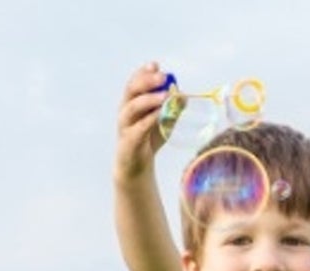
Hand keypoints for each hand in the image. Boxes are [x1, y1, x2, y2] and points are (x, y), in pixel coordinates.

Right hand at [115, 61, 171, 181]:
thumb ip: (172, 109)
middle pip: (132, 90)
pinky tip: (159, 114)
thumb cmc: (148, 140)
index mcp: (132, 102)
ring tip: (165, 96)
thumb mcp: (163, 122)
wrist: (135, 166)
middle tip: (163, 77)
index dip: (144, 72)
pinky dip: (149, 119)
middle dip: (147, 81)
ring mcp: (125, 125)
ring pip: (133, 107)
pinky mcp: (128, 140)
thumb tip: (184, 96)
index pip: (135, 82)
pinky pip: (138, 127)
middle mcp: (125, 110)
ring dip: (149, 99)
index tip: (156, 65)